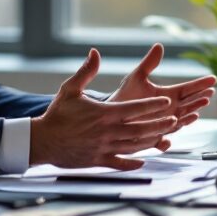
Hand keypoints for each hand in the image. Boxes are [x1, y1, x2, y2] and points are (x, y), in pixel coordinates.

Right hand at [30, 49, 179, 169]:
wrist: (42, 141)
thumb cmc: (56, 114)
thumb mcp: (70, 89)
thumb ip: (86, 71)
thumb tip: (95, 52)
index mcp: (104, 113)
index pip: (135, 109)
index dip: (152, 105)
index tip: (167, 102)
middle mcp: (107, 132)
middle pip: (140, 128)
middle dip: (159, 124)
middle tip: (174, 119)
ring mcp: (104, 148)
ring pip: (134, 146)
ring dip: (151, 141)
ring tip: (165, 136)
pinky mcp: (98, 161)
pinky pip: (121, 163)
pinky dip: (134, 162)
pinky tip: (144, 159)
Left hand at [107, 43, 215, 150]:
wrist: (113, 114)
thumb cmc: (126, 95)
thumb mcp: (137, 77)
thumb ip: (149, 64)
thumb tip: (159, 45)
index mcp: (169, 95)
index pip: (188, 89)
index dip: (201, 84)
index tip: (213, 79)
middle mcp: (170, 110)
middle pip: (190, 104)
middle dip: (200, 98)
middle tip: (209, 93)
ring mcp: (164, 123)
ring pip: (181, 121)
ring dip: (190, 115)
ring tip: (197, 110)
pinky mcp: (154, 137)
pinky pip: (162, 141)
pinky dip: (166, 141)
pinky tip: (170, 135)